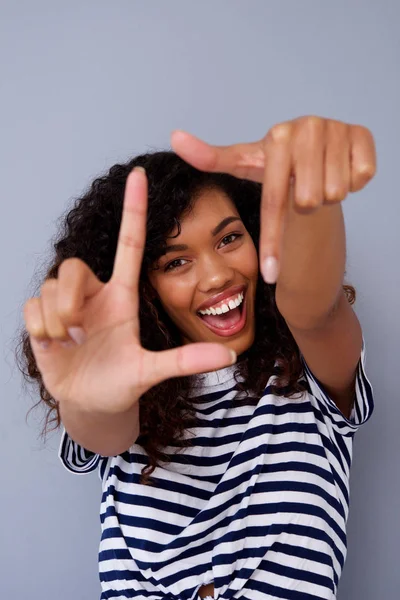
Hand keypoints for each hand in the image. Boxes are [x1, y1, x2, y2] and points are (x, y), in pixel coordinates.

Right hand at [23, 168, 235, 414]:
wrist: (91, 404)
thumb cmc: (122, 382)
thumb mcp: (151, 371)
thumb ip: (185, 361)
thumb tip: (229, 355)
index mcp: (122, 296)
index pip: (130, 243)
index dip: (134, 209)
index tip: (139, 174)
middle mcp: (94, 294)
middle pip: (72, 265)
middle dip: (70, 298)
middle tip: (80, 331)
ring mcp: (66, 306)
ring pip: (50, 287)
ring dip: (57, 320)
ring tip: (71, 342)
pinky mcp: (41, 319)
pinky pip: (32, 307)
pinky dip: (41, 328)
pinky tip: (54, 345)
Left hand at [171, 116, 375, 282]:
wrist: (318, 147)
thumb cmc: (279, 163)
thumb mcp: (246, 164)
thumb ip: (211, 157)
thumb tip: (174, 138)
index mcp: (276, 138)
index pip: (273, 203)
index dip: (273, 243)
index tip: (269, 275)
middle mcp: (306, 127)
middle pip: (307, 202)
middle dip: (305, 206)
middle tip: (303, 190)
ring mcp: (336, 128)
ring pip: (334, 194)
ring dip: (329, 194)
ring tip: (321, 178)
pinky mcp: (362, 134)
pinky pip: (362, 178)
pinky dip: (354, 183)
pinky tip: (342, 170)